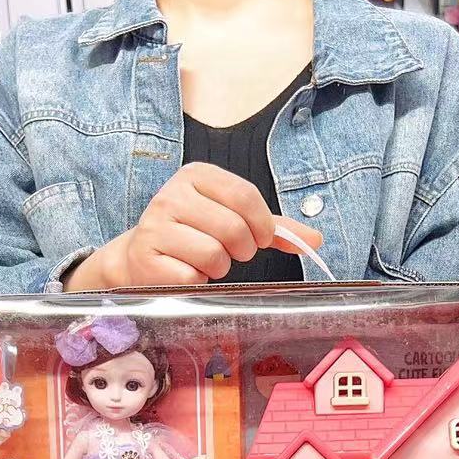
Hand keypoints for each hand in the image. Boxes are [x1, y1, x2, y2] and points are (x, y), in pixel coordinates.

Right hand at [65, 164, 322, 289]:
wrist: (140, 257)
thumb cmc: (194, 236)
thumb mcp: (231, 219)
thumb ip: (274, 228)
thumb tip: (318, 239)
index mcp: (196, 175)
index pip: (245, 195)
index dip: (262, 224)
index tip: (262, 239)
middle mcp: (172, 195)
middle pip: (233, 227)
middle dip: (242, 249)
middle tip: (232, 254)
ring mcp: (156, 227)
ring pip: (213, 254)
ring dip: (219, 268)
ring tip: (206, 263)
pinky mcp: (146, 259)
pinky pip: (191, 277)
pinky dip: (197, 282)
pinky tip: (186, 274)